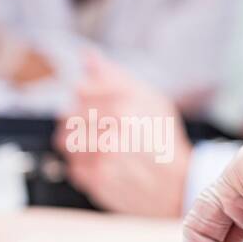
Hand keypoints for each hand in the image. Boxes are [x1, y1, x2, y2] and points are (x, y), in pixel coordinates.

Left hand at [54, 50, 190, 216]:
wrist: (177, 185)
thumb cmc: (164, 141)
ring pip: (65, 142)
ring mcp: (102, 159)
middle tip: (97, 129)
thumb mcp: (150, 99)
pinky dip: (83, 166)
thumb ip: (114, 76)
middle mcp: (111, 132)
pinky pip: (73, 168)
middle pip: (68, 116)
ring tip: (99, 147)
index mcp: (124, 107)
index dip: (87, 97)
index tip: (97, 106)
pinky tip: (102, 165)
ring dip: (76, 143)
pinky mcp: (97, 182)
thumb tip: (87, 56)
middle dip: (78, 120)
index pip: (81, 90)